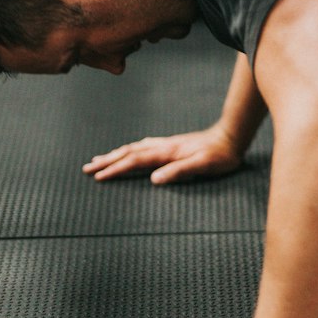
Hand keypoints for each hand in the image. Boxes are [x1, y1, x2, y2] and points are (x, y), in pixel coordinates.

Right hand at [83, 125, 245, 183]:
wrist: (230, 138)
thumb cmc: (220, 156)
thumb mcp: (203, 166)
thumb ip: (179, 171)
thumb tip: (154, 179)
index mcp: (166, 152)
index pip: (134, 161)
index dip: (115, 169)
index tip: (98, 177)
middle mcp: (162, 146)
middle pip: (128, 153)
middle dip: (107, 161)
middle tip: (87, 168)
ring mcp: (165, 145)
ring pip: (133, 149)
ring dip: (115, 155)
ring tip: (99, 160)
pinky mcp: (170, 146)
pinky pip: (142, 148)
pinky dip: (129, 151)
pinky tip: (128, 152)